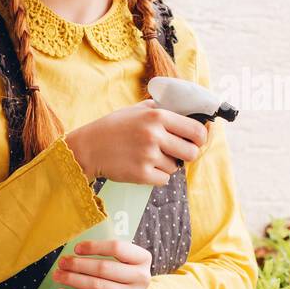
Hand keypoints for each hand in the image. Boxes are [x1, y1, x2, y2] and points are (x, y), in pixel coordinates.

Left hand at [53, 238, 151, 288]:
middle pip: (103, 267)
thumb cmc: (125, 281)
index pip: (117, 248)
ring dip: (72, 279)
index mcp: (143, 259)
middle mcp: (141, 277)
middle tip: (62, 263)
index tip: (77, 248)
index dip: (94, 247)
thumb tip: (75, 250)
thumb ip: (111, 254)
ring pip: (96, 285)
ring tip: (58, 276)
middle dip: (78, 264)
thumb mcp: (127, 264)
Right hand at [65, 99, 207, 184]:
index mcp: (157, 116)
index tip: (197, 141)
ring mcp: (148, 156)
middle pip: (192, 152)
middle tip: (177, 153)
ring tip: (149, 157)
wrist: (89, 148)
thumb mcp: (137, 110)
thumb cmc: (114, 127)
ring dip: (167, 165)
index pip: (196, 130)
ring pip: (176, 167)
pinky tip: (144, 167)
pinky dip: (157, 176)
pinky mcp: (141, 174)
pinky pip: (164, 179)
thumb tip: (189, 112)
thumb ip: (162, 109)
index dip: (201, 138)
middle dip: (187, 154)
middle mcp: (154, 135)